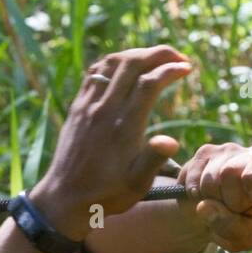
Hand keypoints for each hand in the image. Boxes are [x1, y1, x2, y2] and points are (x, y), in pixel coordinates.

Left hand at [30, 46, 191, 240]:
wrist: (64, 199)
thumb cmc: (105, 196)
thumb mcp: (135, 186)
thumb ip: (153, 160)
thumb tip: (171, 141)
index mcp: (123, 127)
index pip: (149, 83)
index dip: (171, 70)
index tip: (187, 69)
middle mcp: (104, 110)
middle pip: (132, 63)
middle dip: (159, 53)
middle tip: (178, 57)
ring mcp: (88, 106)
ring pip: (113, 62)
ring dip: (137, 54)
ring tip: (155, 59)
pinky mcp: (77, 107)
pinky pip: (96, 72)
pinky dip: (115, 62)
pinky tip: (126, 67)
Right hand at [178, 143, 251, 251]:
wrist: (219, 220)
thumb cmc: (239, 227)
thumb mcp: (243, 237)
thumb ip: (230, 227)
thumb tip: (203, 206)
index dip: (244, 198)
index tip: (246, 207)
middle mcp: (250, 155)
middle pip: (228, 173)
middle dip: (225, 200)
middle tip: (231, 209)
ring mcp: (226, 151)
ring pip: (208, 178)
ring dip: (208, 199)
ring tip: (218, 204)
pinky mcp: (204, 154)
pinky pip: (191, 178)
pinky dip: (194, 194)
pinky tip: (204, 197)